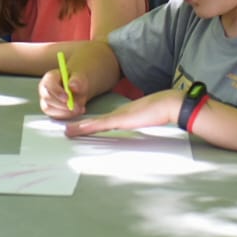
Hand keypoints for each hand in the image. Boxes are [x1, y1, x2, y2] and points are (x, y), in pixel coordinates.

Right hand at [38, 67, 88, 119]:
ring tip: (79, 109)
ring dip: (65, 112)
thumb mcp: (80, 77)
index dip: (57, 92)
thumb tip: (73, 86)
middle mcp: (44, 90)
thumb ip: (77, 81)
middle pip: (47, 98)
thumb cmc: (76, 81)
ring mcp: (46, 101)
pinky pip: (55, 116)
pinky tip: (78, 111)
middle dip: (62, 105)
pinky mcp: (50, 111)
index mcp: (50, 78)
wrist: (78, 88)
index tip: (68, 98)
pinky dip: (67, 115)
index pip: (48, 85)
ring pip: (50, 109)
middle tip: (76, 107)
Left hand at [64, 90, 182, 136]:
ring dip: (80, 128)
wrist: (168, 104)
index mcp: (124, 114)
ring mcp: (119, 116)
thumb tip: (143, 125)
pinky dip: (87, 127)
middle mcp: (118, 114)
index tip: (81, 129)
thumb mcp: (150, 118)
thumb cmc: (162, 110)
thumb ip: (144, 121)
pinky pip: (100, 124)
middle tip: (68, 131)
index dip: (91, 125)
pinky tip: (77, 130)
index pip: (104, 121)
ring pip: (94, 123)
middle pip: (96, 122)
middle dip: (81, 126)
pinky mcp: (120, 119)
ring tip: (67, 132)